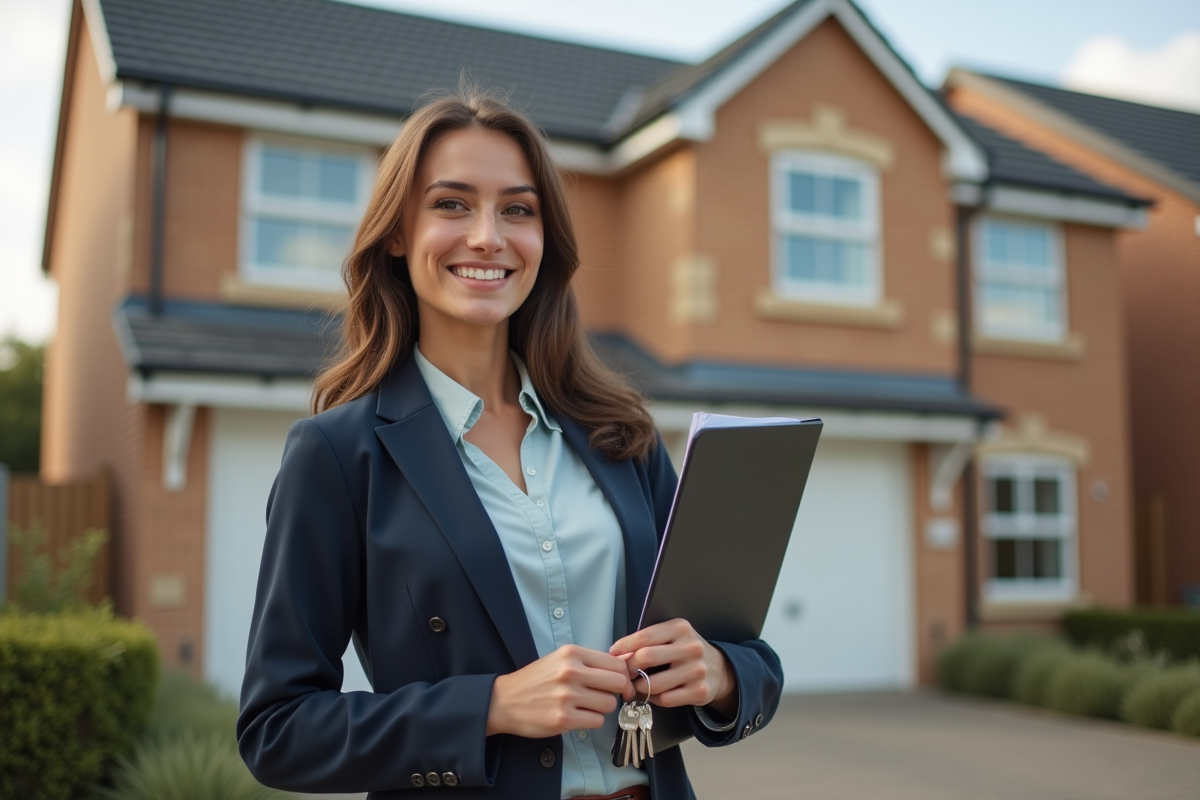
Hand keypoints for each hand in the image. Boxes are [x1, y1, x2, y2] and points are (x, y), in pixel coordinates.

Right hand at [486, 644, 633, 737]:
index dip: (624, 674)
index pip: (615, 663)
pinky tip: (578, 716)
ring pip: (609, 704)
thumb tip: (623, 668)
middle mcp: (570, 672)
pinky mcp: (563, 719)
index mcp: (571, 653)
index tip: (622, 683)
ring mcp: (567, 696)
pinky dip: (592, 720)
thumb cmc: (535, 680)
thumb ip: (589, 662)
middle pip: (618, 682)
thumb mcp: (560, 660)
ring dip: (602, 708)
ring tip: (587, 705)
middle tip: (610, 696)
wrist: (504, 701)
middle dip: (619, 692)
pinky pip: (597, 721)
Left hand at [609, 619, 737, 716]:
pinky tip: (655, 693)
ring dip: (640, 687)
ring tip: (637, 685)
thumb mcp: (671, 636)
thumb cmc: (685, 651)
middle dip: (630, 667)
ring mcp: (697, 670)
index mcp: (680, 628)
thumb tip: (618, 655)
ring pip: (655, 683)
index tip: (613, 653)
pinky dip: (655, 698)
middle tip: (624, 673)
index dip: (624, 646)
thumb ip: (648, 642)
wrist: (718, 669)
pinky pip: (666, 699)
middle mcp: (691, 647)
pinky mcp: (700, 691)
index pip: (645, 636)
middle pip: (647, 657)